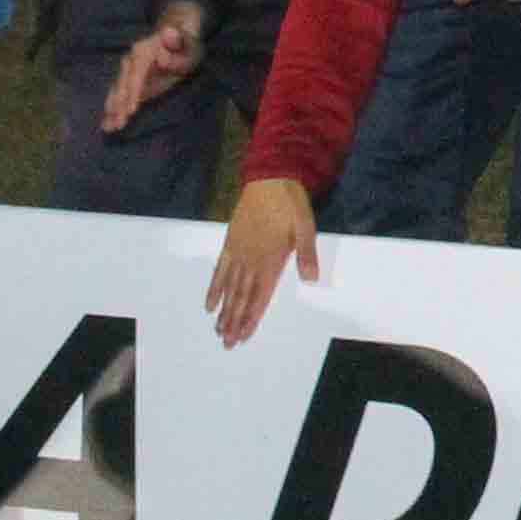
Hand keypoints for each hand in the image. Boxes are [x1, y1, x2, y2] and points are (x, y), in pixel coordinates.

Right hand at [102, 1, 208, 133]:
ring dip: (113, 110)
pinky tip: (106, 123)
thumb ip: (176, 46)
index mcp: (143, 51)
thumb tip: (164, 49)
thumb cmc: (186, 45)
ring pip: (118, 92)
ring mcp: (126, 70)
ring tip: (108, 127)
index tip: (131, 110)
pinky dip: (112, 108)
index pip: (136, 75)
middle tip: (118, 125)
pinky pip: (118, 95)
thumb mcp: (188, 45)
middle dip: (120, 106)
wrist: (178, 38)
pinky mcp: (127, 80)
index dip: (133, 93)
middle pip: (123, 86)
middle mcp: (130, 60)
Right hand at [207, 177, 318, 346]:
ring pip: (229, 287)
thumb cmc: (290, 203)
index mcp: (270, 258)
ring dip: (224, 310)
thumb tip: (311, 279)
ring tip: (218, 330)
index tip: (244, 336)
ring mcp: (238, 252)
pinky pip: (219, 269)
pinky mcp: (230, 242)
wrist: (269, 177)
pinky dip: (214, 288)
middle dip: (234, 321)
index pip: (259, 295)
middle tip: (227, 343)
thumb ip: (306, 254)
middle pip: (241, 297)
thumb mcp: (305, 226)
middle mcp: (251, 259)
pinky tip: (209, 304)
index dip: (251, 317)